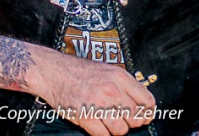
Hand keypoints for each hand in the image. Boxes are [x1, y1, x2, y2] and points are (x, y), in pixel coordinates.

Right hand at [32, 52, 154, 135]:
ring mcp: (98, 104)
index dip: (147, 113)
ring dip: (114, 128)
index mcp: (119, 77)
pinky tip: (95, 123)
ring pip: (121, 130)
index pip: (147, 103)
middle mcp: (111, 90)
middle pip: (136, 119)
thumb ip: (124, 85)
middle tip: (118, 117)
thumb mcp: (105, 70)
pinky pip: (103, 135)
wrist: (50, 71)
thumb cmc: (77, 71)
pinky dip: (101, 133)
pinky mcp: (85, 117)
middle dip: (129, 122)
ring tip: (104, 120)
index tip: (142, 116)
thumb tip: (141, 105)